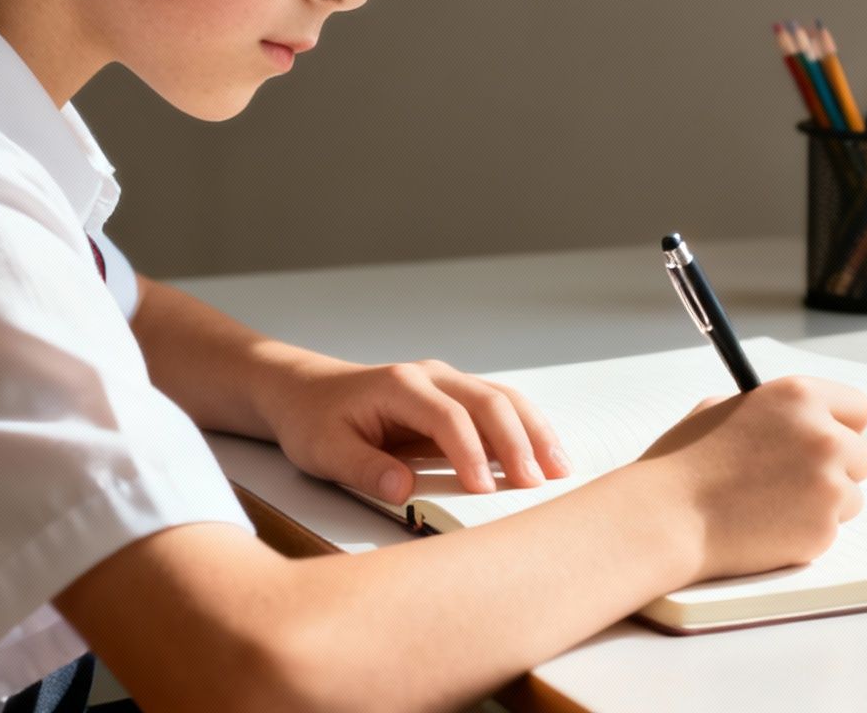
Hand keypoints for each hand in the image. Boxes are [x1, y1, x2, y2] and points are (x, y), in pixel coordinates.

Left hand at [257, 354, 573, 502]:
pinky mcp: (456, 397)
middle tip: (538, 482)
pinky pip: (500, 407)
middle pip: (488, 401)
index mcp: (399, 385)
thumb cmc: (315, 419)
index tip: (484, 490)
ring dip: (534, 432)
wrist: (306, 390)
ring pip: (503, 399)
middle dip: (518, 442)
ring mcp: (447, 383)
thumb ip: (362, 468)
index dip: (470, 453)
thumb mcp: (322, 450)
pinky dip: (526, 430)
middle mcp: (431, 376)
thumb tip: (402, 490)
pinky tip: (545, 456)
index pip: (447, 416)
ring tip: (560, 469)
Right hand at [635, 376, 866, 580]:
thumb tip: (795, 418)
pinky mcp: (823, 529)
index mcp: (799, 397)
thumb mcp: (722, 410)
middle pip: (862, 455)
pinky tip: (766, 527)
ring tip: (772, 506)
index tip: (831, 439)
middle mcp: (824, 436)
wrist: (667, 516)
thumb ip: (770, 410)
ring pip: (850, 497)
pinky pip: (830, 530)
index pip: (858, 408)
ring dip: (823, 504)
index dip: (842, 425)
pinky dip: (805, 532)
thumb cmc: (684, 463)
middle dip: (837, 469)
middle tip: (797, 481)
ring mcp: (828, 485)